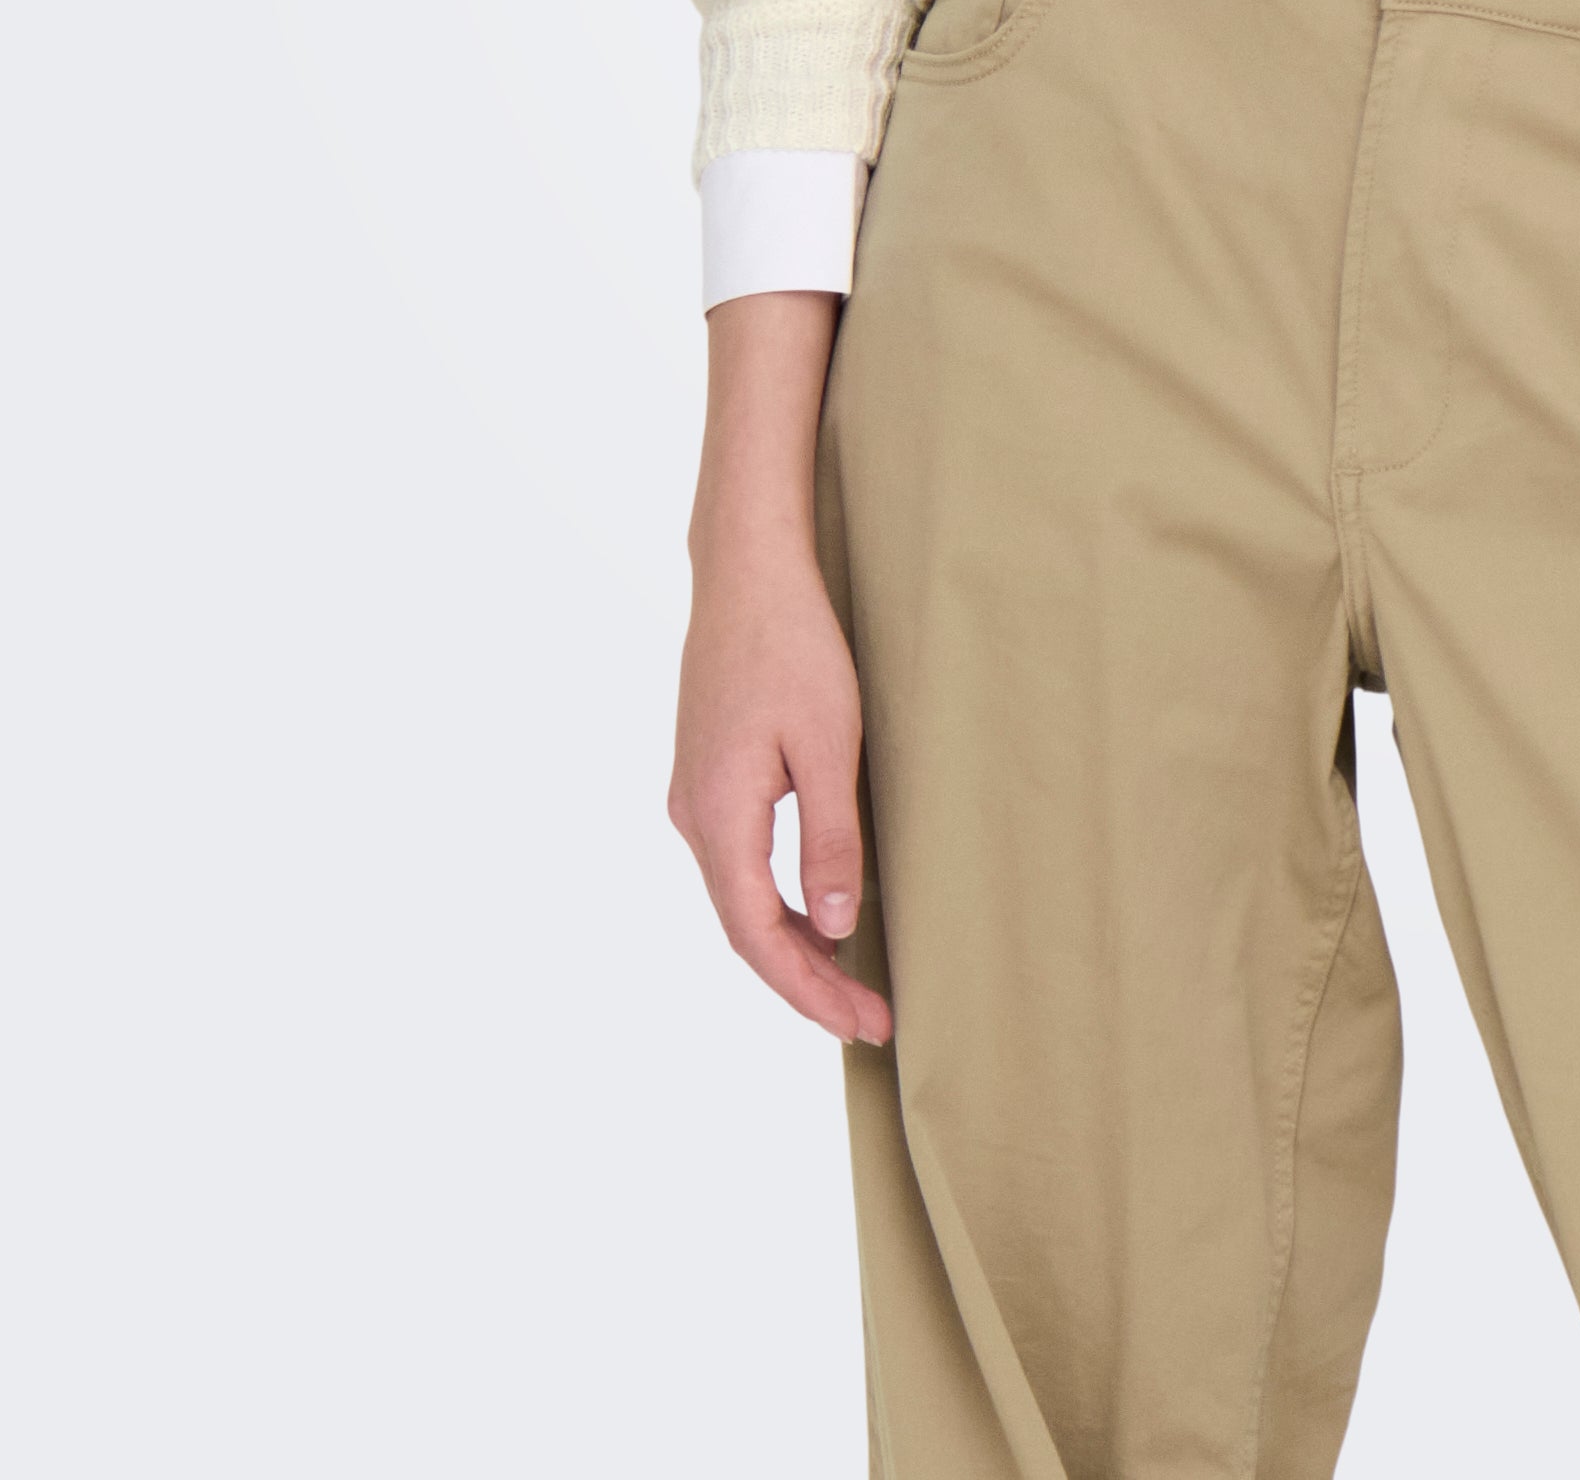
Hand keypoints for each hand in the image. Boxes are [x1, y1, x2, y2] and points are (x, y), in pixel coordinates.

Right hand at [667, 287, 891, 1049]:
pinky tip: (819, 910)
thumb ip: (830, 839)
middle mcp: (692, 817)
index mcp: (717, 819)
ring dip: (794, 944)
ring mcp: (694, 795)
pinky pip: (741, 862)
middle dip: (808, 982)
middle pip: (745, 928)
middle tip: (874, 1019)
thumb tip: (833, 928)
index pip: (758, 939)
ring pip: (741, 897)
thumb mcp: (828, 743)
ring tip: (855, 982)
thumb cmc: (793, 644)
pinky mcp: (708, 773)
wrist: (746, 566)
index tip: (867, 1026)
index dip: (811, 992)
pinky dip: (778, 900)